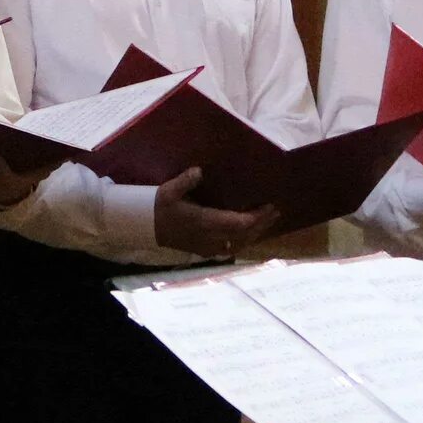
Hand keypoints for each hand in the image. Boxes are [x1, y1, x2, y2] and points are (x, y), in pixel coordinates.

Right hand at [152, 168, 284, 258]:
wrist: (147, 227)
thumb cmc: (160, 206)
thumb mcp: (169, 191)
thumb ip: (185, 181)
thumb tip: (199, 171)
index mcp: (204, 222)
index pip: (239, 224)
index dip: (257, 218)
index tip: (270, 207)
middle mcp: (210, 238)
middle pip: (244, 235)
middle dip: (262, 224)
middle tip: (276, 212)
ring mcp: (208, 247)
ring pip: (239, 244)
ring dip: (255, 234)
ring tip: (266, 222)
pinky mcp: (205, 251)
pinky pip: (231, 248)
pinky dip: (244, 241)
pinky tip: (249, 233)